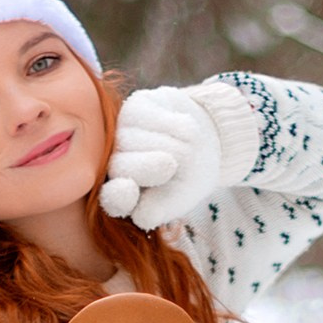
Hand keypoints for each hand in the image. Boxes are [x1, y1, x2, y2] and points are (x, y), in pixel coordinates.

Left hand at [98, 85, 225, 228]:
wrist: (209, 136)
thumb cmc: (191, 174)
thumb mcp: (182, 196)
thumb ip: (160, 207)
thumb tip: (141, 216)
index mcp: (120, 194)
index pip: (113, 199)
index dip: (119, 196)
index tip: (128, 191)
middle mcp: (113, 162)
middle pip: (123, 167)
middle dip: (150, 167)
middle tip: (173, 166)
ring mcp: (120, 132)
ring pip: (142, 143)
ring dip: (175, 146)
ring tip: (186, 147)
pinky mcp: (134, 106)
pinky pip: (156, 119)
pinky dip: (178, 126)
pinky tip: (184, 128)